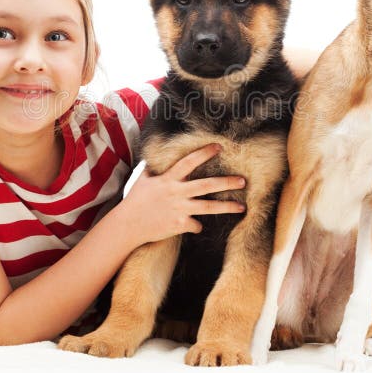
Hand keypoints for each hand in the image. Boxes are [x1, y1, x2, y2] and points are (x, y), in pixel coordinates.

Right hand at [120, 144, 245, 246]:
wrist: (128, 225)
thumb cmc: (136, 200)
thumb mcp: (143, 179)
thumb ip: (153, 168)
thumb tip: (154, 154)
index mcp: (168, 179)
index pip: (189, 162)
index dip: (204, 153)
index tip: (219, 146)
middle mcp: (176, 192)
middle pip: (207, 185)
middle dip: (226, 182)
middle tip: (243, 180)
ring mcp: (179, 209)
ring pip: (208, 207)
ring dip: (227, 207)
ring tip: (242, 207)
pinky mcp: (179, 225)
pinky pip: (196, 225)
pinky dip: (197, 226)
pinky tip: (194, 225)